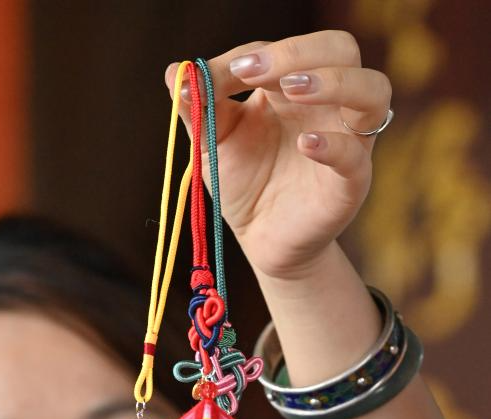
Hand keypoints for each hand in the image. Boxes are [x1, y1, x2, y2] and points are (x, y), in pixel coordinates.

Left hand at [165, 31, 391, 281]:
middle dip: (299, 52)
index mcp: (293, 87)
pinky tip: (305, 144)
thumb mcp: (213, 144)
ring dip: (334, 81)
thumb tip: (173, 71)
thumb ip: (198, 107)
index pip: (287, 50)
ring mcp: (347, 140)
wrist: (259, 241)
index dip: (257, 55)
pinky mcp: (350, 183)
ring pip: (372, 89)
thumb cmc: (243, 184)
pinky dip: (336, 145)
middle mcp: (328, 105)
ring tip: (292, 90)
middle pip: (342, 49)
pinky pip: (357, 155)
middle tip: (256, 72)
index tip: (223, 74)